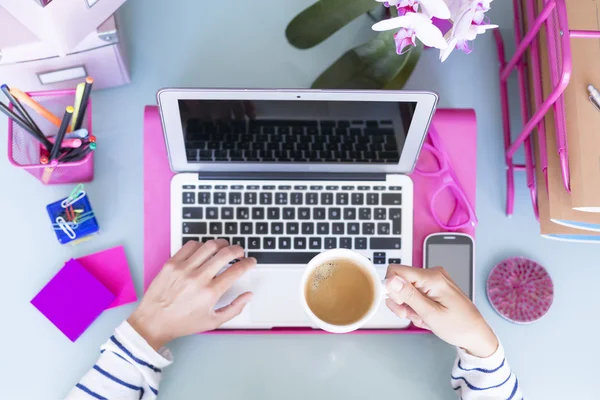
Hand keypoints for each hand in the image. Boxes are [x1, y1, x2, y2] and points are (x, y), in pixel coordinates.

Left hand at [127, 240, 255, 349]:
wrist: (153, 321)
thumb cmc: (182, 323)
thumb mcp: (213, 322)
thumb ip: (235, 308)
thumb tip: (248, 295)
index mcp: (210, 293)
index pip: (237, 270)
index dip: (248, 263)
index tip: (250, 262)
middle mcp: (198, 278)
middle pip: (225, 253)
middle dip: (238, 250)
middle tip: (240, 252)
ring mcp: (183, 268)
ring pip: (209, 245)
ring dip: (221, 244)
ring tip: (224, 248)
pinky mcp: (171, 263)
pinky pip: (191, 245)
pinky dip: (202, 245)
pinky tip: (204, 250)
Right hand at [385, 265, 497, 357]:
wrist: (475, 334)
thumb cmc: (459, 326)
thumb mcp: (430, 314)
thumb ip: (409, 295)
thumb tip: (391, 280)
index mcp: (432, 277)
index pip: (396, 271)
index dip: (392, 288)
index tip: (399, 304)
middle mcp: (432, 274)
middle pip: (400, 281)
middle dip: (401, 301)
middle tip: (412, 316)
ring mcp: (433, 280)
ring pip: (406, 289)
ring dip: (409, 306)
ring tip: (422, 318)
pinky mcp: (434, 287)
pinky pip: (415, 293)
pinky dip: (416, 306)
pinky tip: (426, 316)